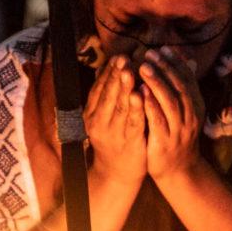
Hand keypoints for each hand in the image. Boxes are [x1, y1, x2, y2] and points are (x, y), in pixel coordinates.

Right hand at [84, 53, 146, 185]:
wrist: (116, 174)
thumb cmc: (115, 140)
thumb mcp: (106, 117)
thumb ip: (108, 96)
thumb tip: (110, 68)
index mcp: (92, 113)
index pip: (100, 88)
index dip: (109, 72)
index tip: (119, 56)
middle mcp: (99, 121)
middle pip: (108, 94)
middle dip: (116, 75)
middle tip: (123, 58)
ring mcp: (112, 133)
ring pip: (119, 106)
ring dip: (124, 88)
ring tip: (129, 71)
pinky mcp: (128, 142)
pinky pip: (132, 122)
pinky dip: (135, 108)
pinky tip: (139, 95)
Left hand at [139, 46, 205, 183]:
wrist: (179, 170)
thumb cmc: (178, 135)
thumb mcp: (186, 110)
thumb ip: (185, 87)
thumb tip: (189, 59)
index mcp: (196, 105)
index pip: (188, 79)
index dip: (176, 63)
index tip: (163, 48)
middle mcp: (190, 115)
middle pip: (179, 87)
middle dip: (165, 68)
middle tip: (150, 54)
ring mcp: (179, 129)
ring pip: (170, 101)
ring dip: (157, 83)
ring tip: (143, 68)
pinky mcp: (165, 141)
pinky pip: (158, 120)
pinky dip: (150, 105)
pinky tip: (140, 93)